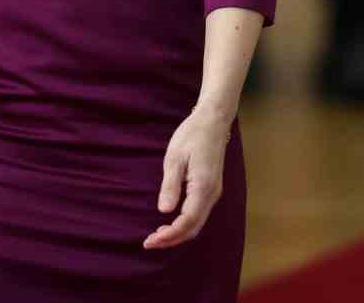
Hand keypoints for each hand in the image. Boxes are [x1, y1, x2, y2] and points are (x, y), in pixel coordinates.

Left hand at [144, 106, 232, 249]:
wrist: (213, 120)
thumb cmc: (192, 135)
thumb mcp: (175, 157)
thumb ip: (171, 185)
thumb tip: (164, 211)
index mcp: (203, 186)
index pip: (187, 221)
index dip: (169, 235)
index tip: (150, 240)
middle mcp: (212, 194)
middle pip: (194, 228)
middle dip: (172, 239)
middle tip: (149, 242)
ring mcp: (214, 192)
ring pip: (197, 223)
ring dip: (178, 233)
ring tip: (157, 235)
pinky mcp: (211, 189)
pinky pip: (199, 214)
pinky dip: (184, 224)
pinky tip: (170, 222)